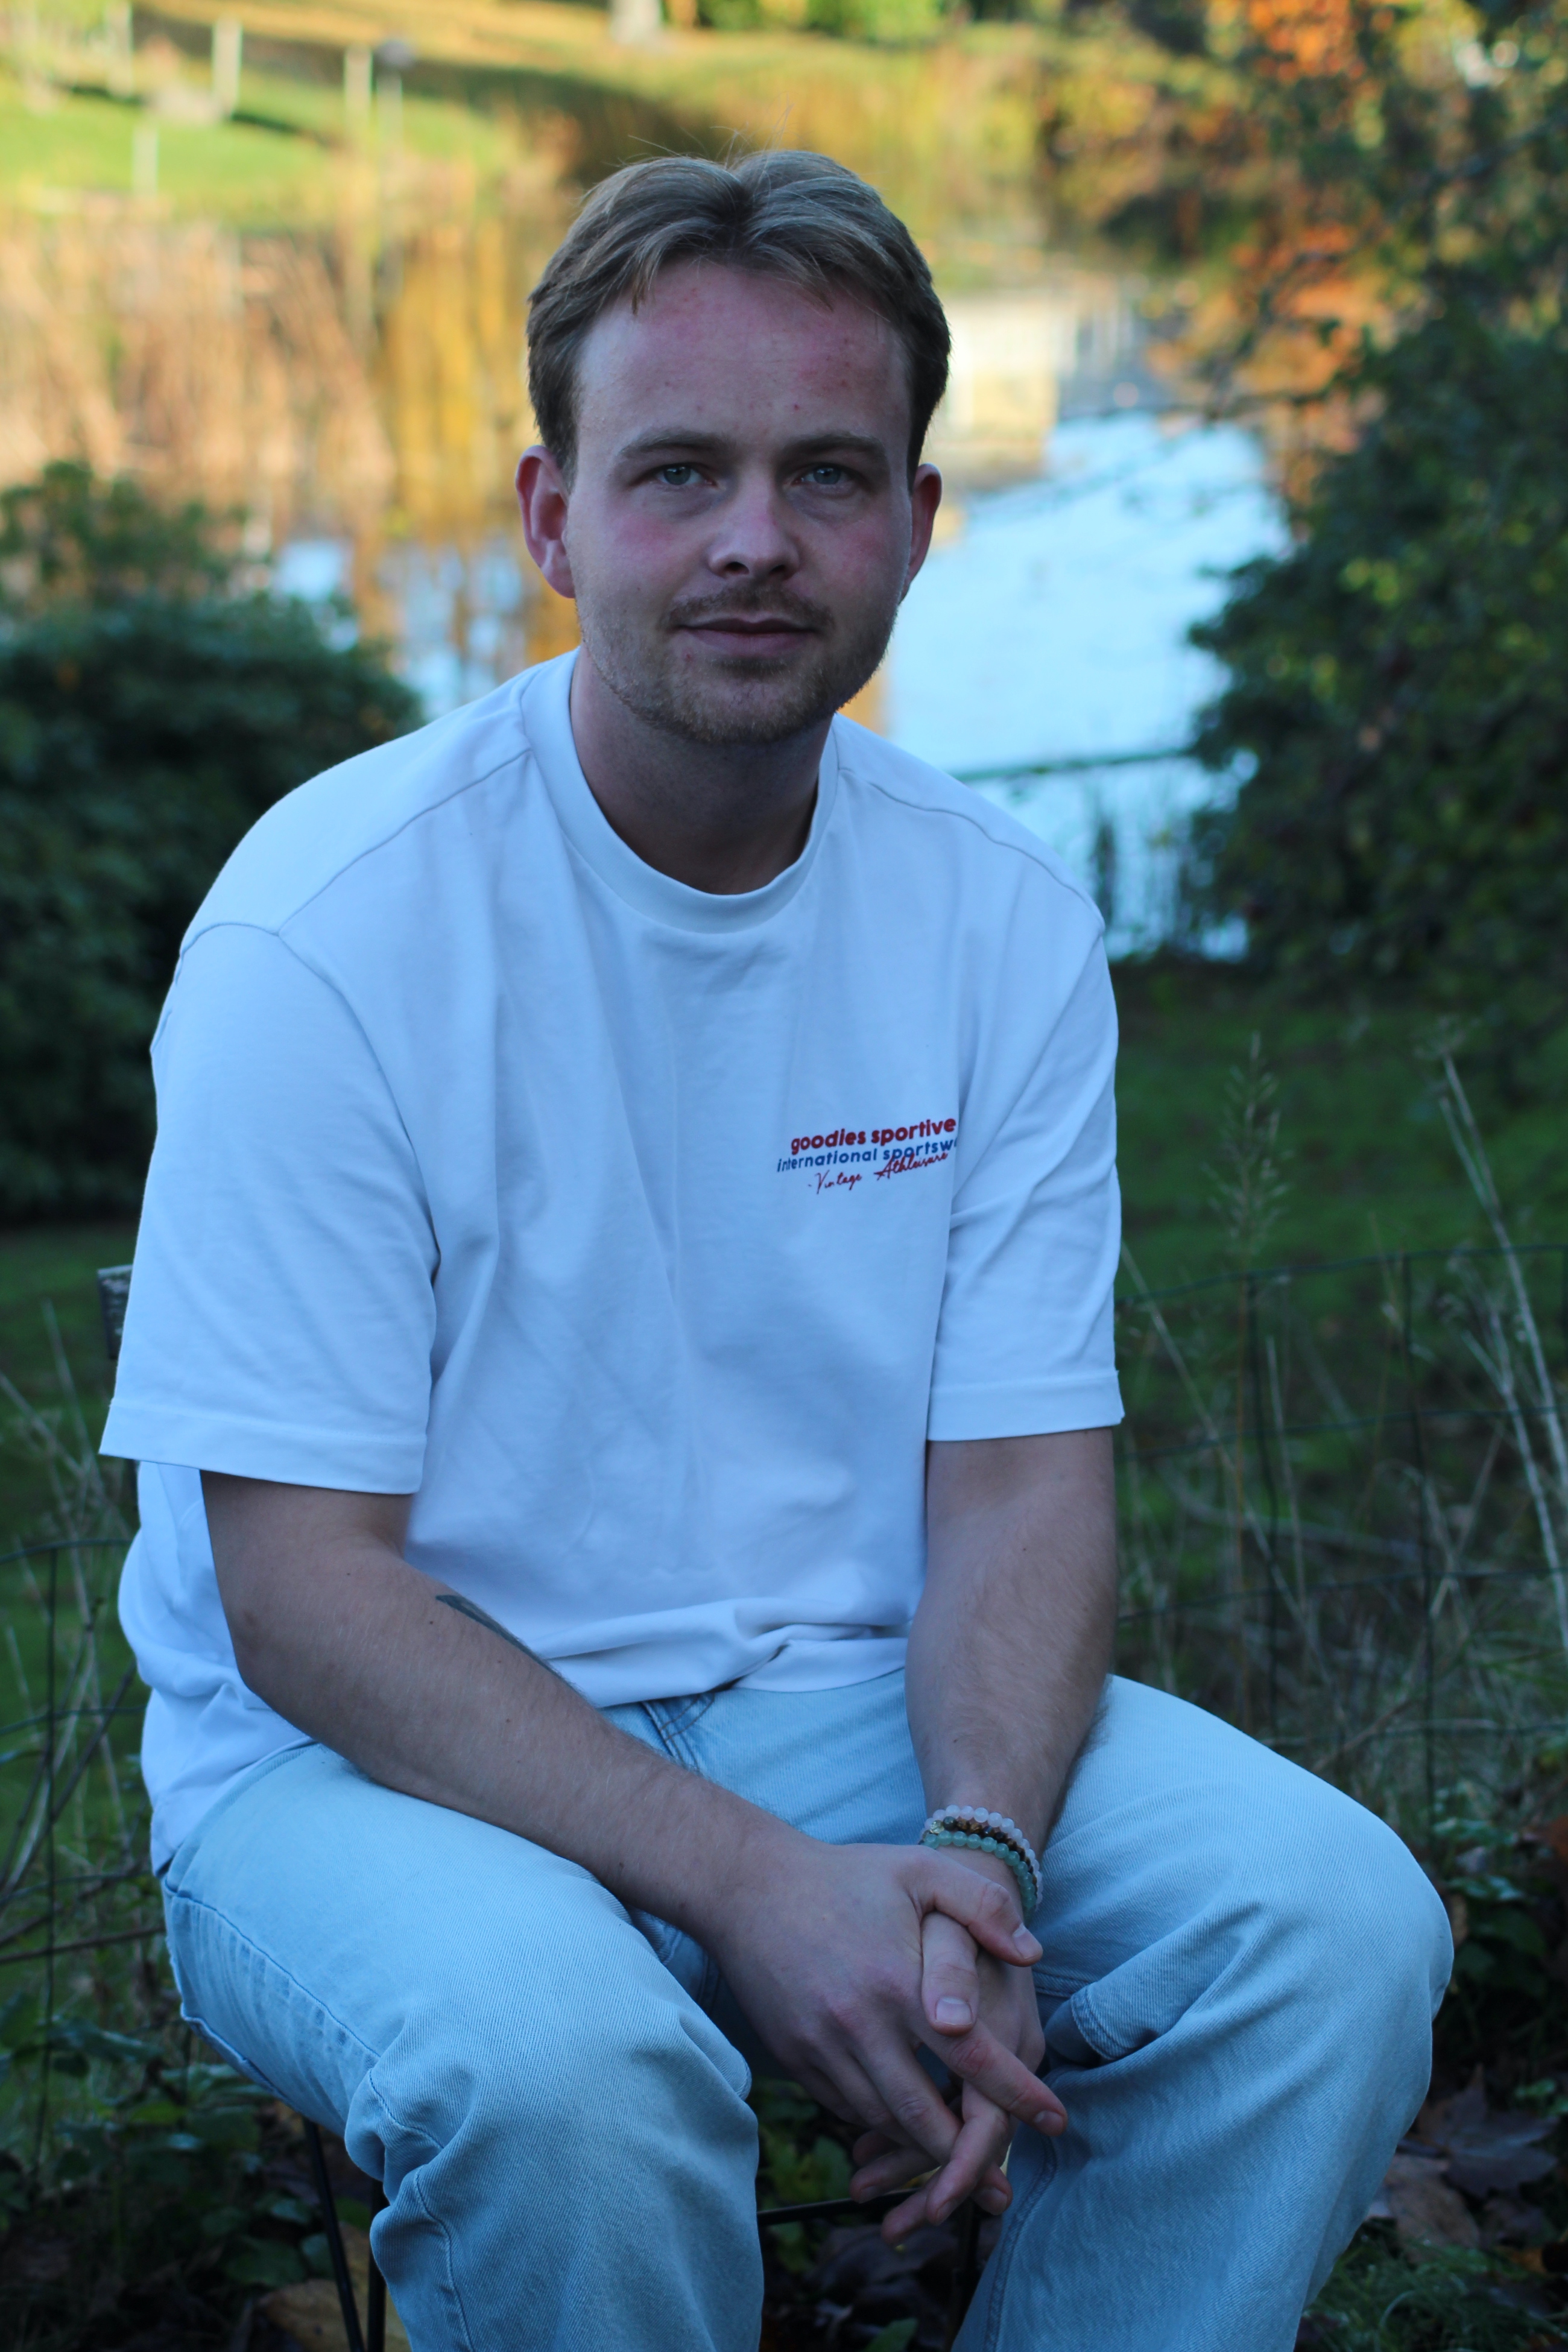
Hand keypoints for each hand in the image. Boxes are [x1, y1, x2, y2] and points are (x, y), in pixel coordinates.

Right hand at [707, 1834, 1054, 2187]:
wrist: (748, 1885)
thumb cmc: (844, 1875)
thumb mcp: (921, 1871)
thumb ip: (983, 1906)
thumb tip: (1032, 1954)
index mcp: (900, 1983)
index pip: (973, 2059)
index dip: (1018, 2097)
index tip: (1056, 2120)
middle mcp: (860, 2025)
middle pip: (926, 2118)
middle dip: (969, 2154)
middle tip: (1004, 2169)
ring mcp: (822, 2046)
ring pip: (883, 2122)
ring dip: (921, 2145)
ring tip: (957, 2153)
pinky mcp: (794, 2057)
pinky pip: (845, 2108)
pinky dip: (877, 2123)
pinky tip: (899, 2116)